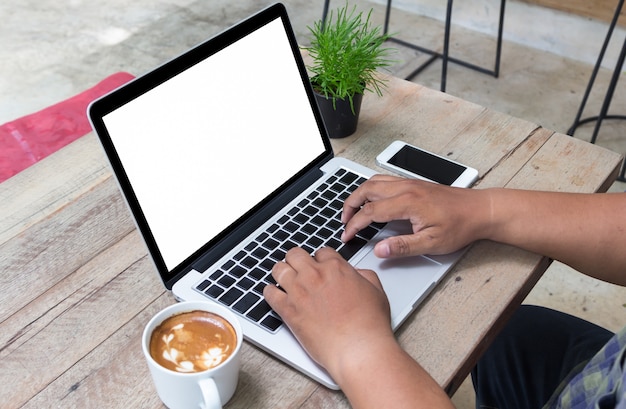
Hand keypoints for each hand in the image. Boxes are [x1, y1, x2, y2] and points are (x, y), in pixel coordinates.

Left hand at [263, 247, 391, 379]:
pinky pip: (269, 294)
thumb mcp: (375, 291)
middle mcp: (315, 275)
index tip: (319, 266)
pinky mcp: (288, 310)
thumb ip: (363, 275)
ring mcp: (299, 291)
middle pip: (295, 254)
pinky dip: (270, 292)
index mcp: (336, 268)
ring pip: (279, 269)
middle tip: (298, 268)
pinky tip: (274, 294)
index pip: (321, 252)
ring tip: (284, 279)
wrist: (357, 348)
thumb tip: (355, 273)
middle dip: (297, 260)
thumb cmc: (368, 325)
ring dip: (282, 272)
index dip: (320, 259)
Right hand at [341, 174, 489, 257]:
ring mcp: (410, 183)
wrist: (480, 210)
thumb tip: (380, 251)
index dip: (355, 224)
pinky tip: (371, 199)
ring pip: (374, 182)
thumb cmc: (460, 226)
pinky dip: (371, 188)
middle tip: (344, 221)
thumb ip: (403, 247)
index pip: (370, 212)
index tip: (347, 235)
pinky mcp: (414, 184)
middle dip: (350, 205)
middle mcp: (406, 188)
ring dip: (359, 194)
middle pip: (366, 190)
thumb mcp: (432, 243)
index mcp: (408, 202)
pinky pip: (384, 180)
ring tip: (352, 210)